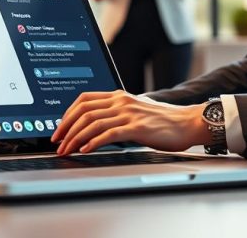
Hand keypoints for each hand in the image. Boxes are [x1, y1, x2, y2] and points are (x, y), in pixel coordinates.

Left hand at [51, 91, 208, 154]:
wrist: (188, 122)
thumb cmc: (164, 121)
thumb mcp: (136, 111)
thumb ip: (117, 114)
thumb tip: (94, 129)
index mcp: (119, 96)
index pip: (84, 99)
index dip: (67, 114)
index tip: (59, 129)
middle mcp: (121, 102)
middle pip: (84, 111)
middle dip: (66, 129)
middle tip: (57, 143)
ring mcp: (129, 114)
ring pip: (92, 123)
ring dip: (75, 138)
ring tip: (67, 151)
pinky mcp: (137, 128)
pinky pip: (108, 134)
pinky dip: (93, 142)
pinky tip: (85, 150)